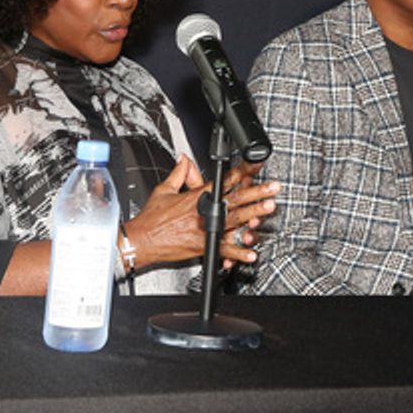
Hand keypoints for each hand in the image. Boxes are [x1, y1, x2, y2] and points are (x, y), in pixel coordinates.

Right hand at [125, 156, 279, 270]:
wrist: (140, 242)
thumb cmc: (151, 219)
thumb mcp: (164, 190)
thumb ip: (179, 173)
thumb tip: (184, 159)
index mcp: (197, 196)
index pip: (224, 179)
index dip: (242, 170)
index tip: (257, 165)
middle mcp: (204, 211)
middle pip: (235, 199)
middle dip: (256, 192)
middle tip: (272, 188)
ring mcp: (206, 229)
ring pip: (234, 221)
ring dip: (253, 215)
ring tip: (267, 211)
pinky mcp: (204, 247)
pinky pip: (225, 250)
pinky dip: (238, 253)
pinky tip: (252, 252)